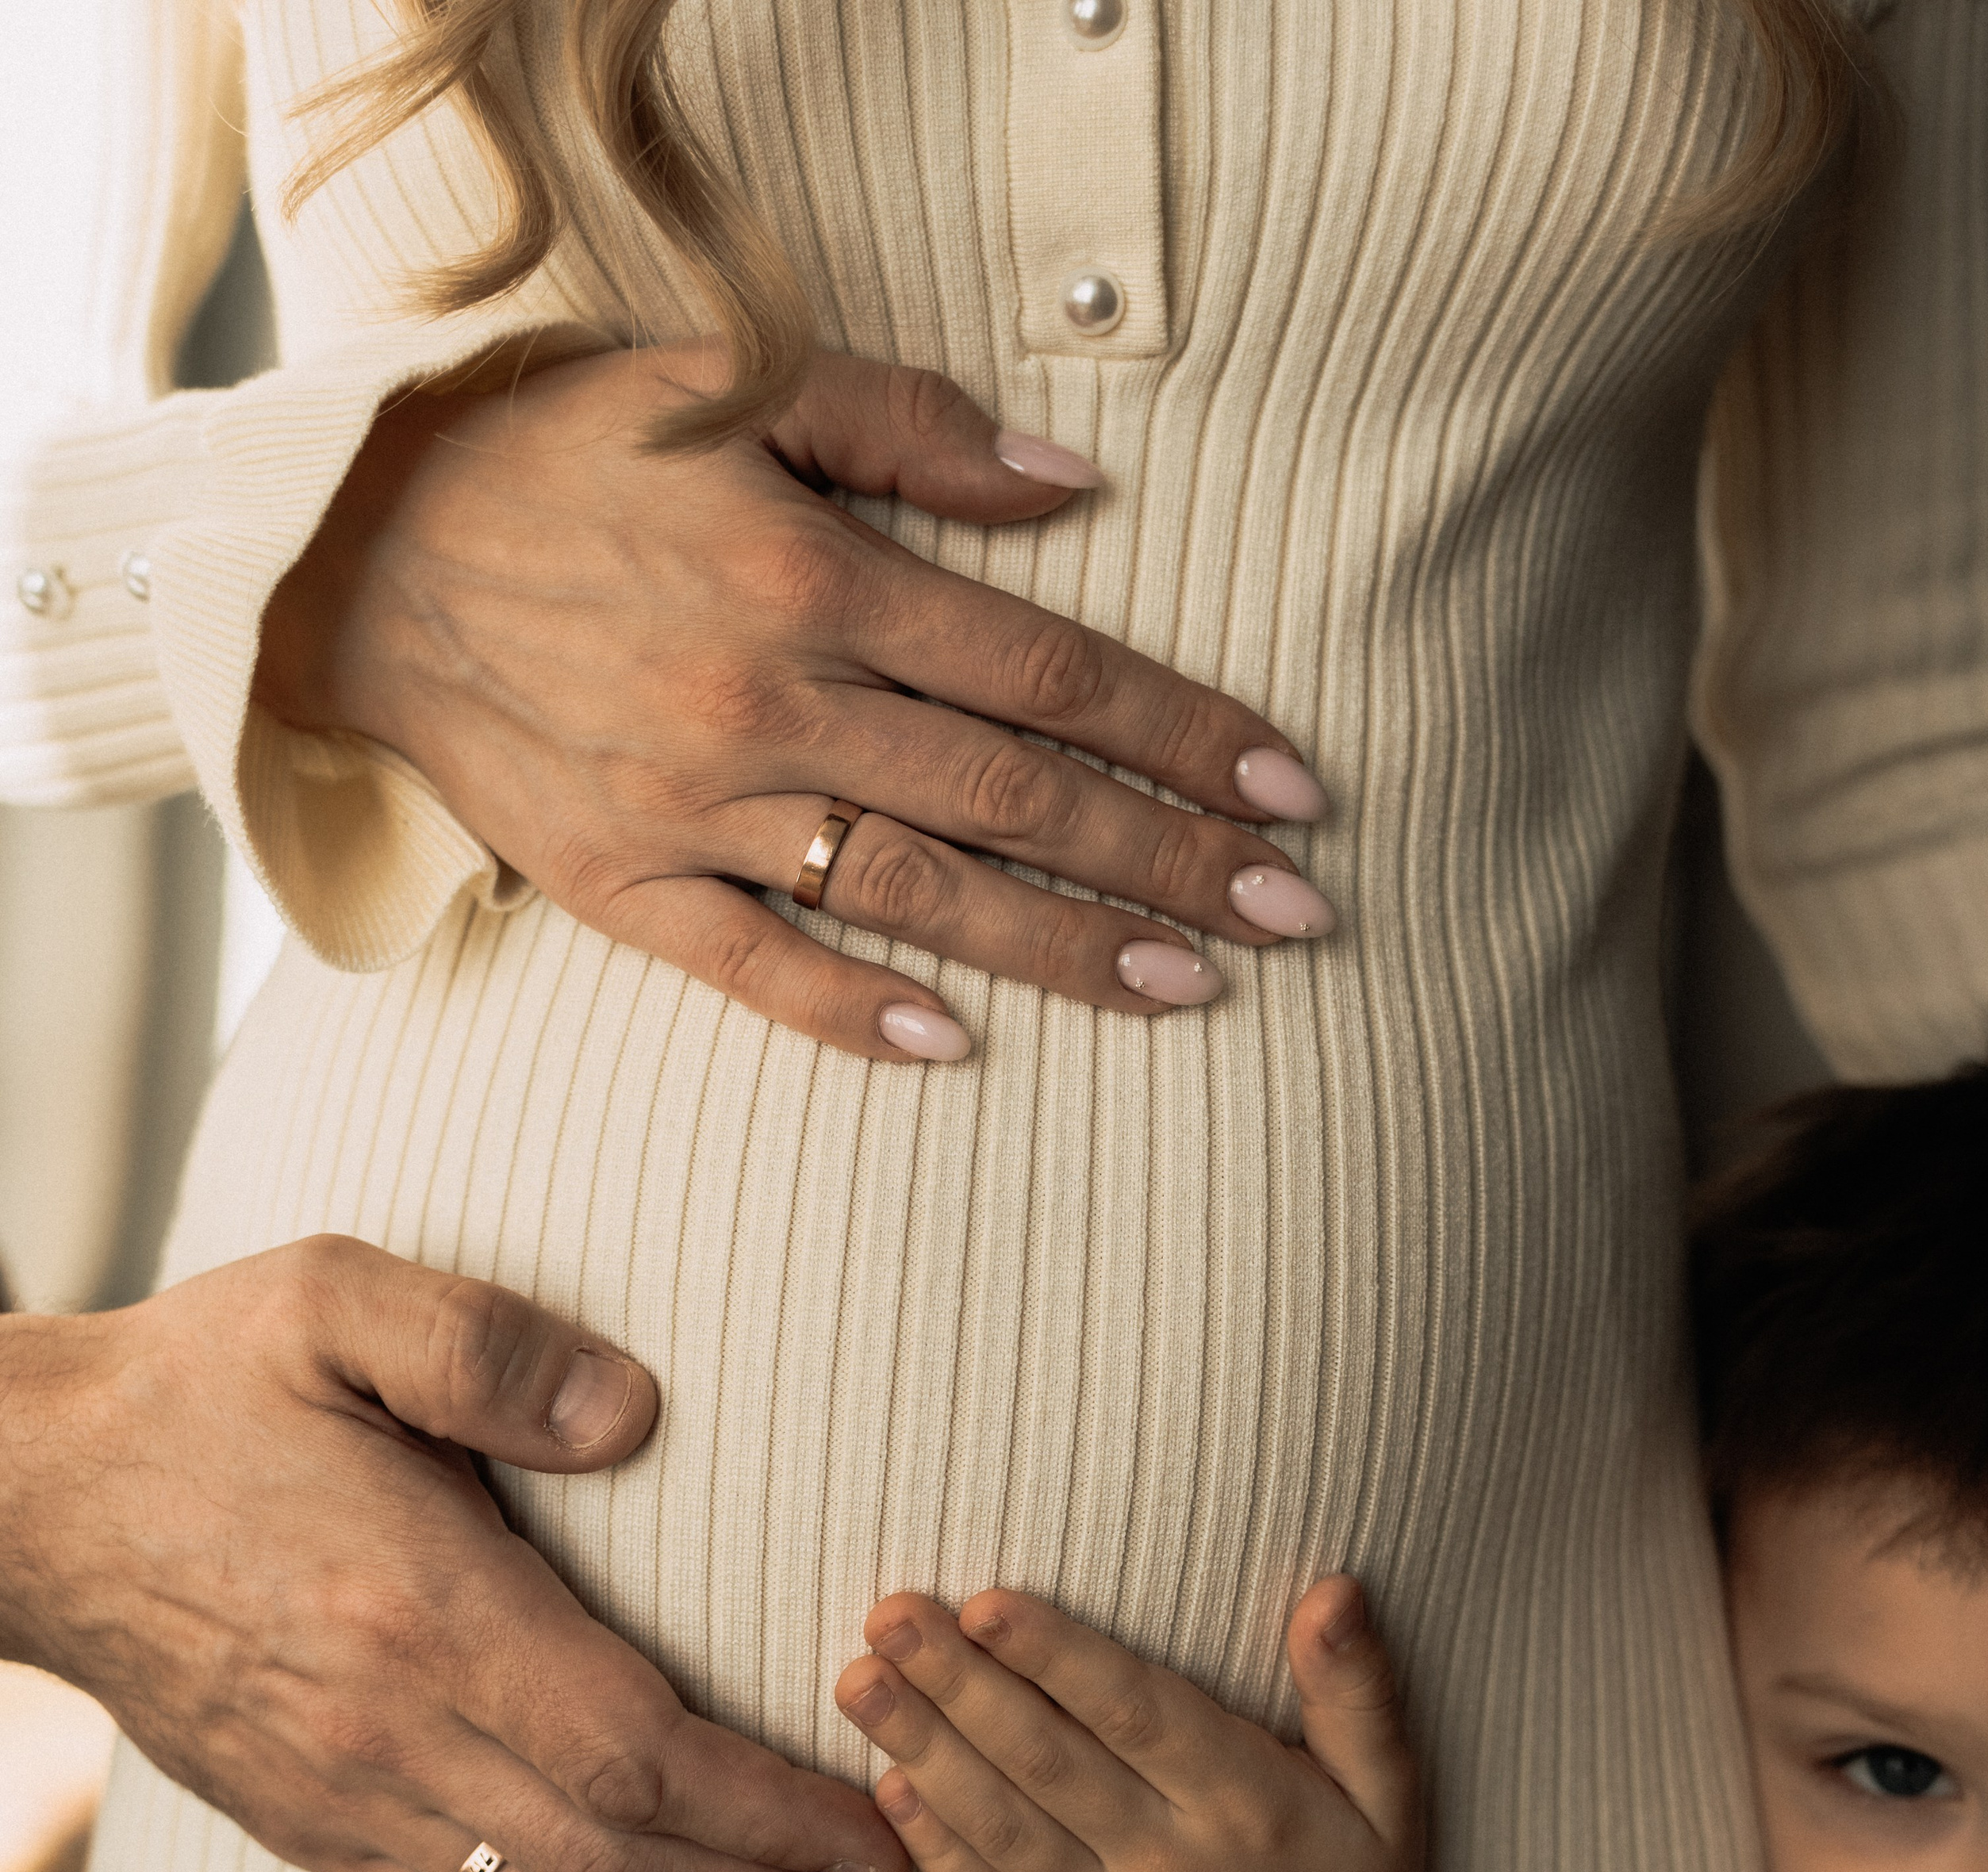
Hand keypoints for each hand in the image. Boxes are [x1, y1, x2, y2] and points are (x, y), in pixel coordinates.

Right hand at [0, 1237, 922, 1871]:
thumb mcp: (333, 1301)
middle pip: (620, 1866)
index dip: (772, 1815)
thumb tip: (635, 1412)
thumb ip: (487, 1347)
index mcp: (422, 1611)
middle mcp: (390, 1734)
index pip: (636, 1754)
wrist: (25, 1499)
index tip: (881, 1837)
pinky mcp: (312, 1826)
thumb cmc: (198, 1384)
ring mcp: (346, 1798)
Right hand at [256, 346, 1334, 1061]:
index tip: (1291, 788)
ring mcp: (699, 811)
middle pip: (1017, 800)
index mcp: (820, 580)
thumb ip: (911, 426)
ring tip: (1188, 988)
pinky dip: (851, 1011)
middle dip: (1173, 861)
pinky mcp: (624, 887)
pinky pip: (753, 969)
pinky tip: (954, 1048)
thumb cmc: (569, 457)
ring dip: (1064, 948)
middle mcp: (775, 706)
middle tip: (1298, 917)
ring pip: (918, 896)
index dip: (1185, 734)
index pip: (1052, 675)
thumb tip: (1072, 489)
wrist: (364, 555)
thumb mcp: (735, 383)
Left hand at [835, 1580, 1541, 1871]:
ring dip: (923, 1750)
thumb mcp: (1388, 1794)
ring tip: (858, 1683)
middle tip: (886, 1615)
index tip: (986, 1602)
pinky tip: (888, 1784)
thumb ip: (1355, 1688)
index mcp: (1247, 1805)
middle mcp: (1174, 1866)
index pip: (1138, 1716)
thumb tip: (1334, 1589)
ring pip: (1004, 1827)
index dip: (1058, 1657)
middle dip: (959, 1684)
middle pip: (1048, 1761)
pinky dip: (938, 1846)